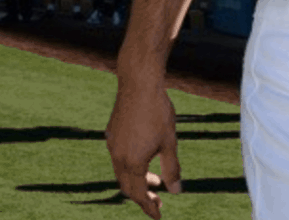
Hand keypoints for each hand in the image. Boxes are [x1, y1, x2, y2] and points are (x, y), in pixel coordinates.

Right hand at [105, 81, 181, 218]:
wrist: (139, 83)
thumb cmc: (158, 111)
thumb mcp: (169, 142)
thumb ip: (172, 168)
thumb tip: (177, 192)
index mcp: (133, 163)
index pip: (139, 195)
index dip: (149, 207)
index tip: (158, 216)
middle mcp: (118, 157)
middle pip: (128, 187)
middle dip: (143, 196)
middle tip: (158, 200)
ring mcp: (112, 145)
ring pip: (122, 172)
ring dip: (138, 180)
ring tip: (156, 179)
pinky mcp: (111, 133)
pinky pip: (118, 157)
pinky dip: (131, 165)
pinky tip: (143, 156)